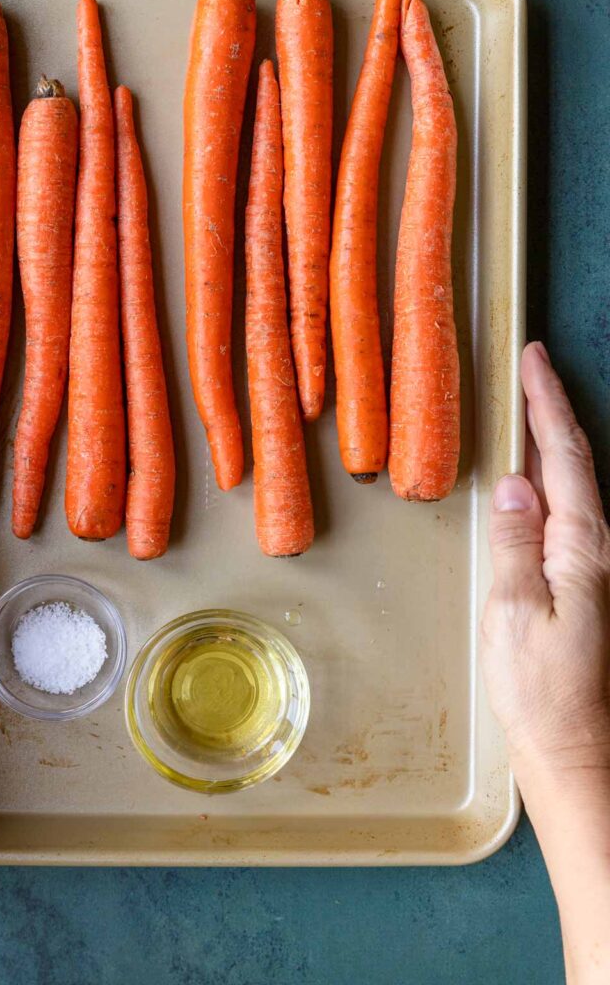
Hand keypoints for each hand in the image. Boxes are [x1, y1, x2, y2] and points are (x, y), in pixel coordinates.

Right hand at [483, 341, 609, 788]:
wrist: (572, 748)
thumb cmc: (540, 689)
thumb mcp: (514, 613)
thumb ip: (516, 545)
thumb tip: (515, 484)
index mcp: (583, 549)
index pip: (564, 458)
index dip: (547, 405)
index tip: (533, 360)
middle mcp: (595, 550)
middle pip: (576, 463)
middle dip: (553, 410)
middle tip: (531, 368)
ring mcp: (591, 566)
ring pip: (574, 485)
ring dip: (553, 440)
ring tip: (530, 405)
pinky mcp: (580, 583)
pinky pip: (566, 511)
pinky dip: (551, 478)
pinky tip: (533, 479)